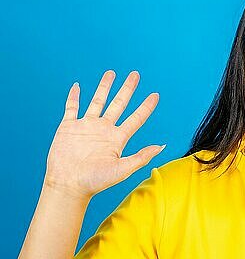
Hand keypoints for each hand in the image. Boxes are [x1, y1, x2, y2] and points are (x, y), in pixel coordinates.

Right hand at [44, 70, 164, 199]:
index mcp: (118, 138)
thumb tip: (162, 146)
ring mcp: (86, 126)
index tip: (156, 95)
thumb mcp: (123, 169)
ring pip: (97, 101)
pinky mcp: (68, 127)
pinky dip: (74, 96)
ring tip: (111, 73)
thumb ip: (142, 156)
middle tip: (135, 74)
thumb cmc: (96, 182)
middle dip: (127, 89)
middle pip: (119, 103)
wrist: (68, 185)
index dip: (146, 106)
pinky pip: (71, 108)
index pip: (136, 118)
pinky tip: (77, 86)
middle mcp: (104, 129)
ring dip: (104, 87)